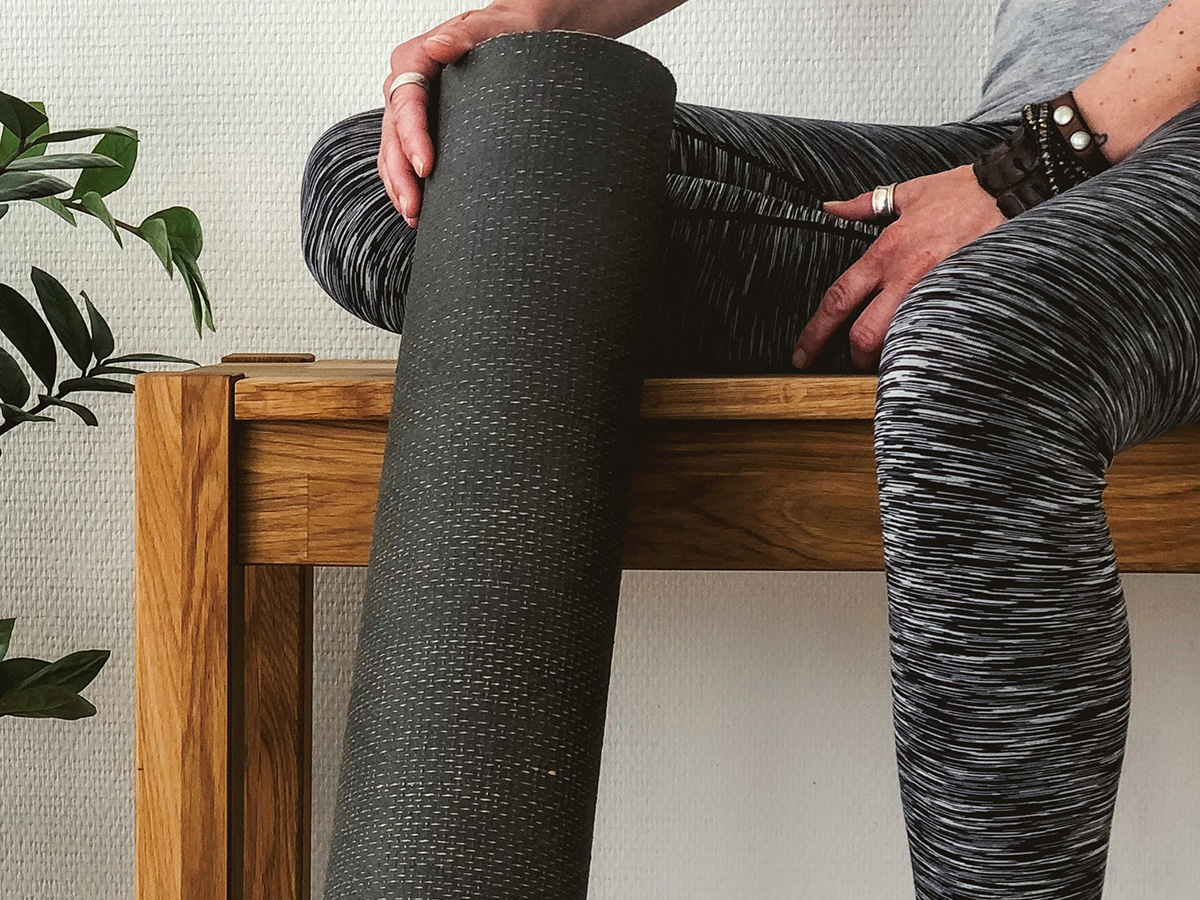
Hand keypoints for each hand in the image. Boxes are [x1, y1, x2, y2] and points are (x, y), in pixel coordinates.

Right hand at [380, 1, 551, 227]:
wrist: (519, 35)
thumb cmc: (506, 31)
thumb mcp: (490, 27)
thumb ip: (464, 35)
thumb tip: (438, 45)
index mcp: (416, 59)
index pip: (406, 101)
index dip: (412, 137)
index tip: (426, 166)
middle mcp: (407, 84)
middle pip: (393, 134)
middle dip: (401, 174)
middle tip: (415, 207)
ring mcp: (412, 109)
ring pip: (392, 151)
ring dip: (400, 186)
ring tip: (414, 216)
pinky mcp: (423, 127)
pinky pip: (405, 158)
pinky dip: (408, 184)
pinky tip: (420, 209)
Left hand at [791, 164, 1007, 372]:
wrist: (1013, 191)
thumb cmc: (964, 192)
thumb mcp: (908, 193)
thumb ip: (863, 206)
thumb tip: (831, 207)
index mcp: (885, 252)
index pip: (838, 300)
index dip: (815, 333)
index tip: (802, 354)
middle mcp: (906, 277)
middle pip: (865, 336)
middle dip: (855, 357)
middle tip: (854, 362)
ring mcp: (936, 292)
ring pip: (901, 343)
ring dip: (892, 357)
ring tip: (891, 358)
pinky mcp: (964, 301)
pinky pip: (938, 336)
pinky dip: (927, 347)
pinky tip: (926, 350)